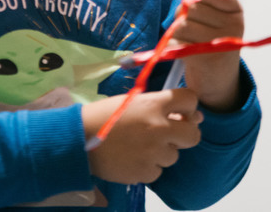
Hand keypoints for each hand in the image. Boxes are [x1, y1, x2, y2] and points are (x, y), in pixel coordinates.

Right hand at [83, 89, 202, 183]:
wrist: (76, 139)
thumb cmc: (101, 115)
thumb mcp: (129, 102)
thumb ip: (159, 107)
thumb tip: (194, 117)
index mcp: (153, 104)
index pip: (190, 100)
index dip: (187, 107)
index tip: (179, 113)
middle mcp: (159, 128)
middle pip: (193, 134)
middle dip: (184, 134)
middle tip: (167, 135)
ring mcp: (154, 152)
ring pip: (174, 155)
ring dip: (161, 152)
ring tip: (138, 146)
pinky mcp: (146, 172)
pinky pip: (158, 170)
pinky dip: (148, 166)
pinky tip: (131, 158)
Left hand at [174, 0, 243, 111]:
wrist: (216, 77)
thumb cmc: (208, 37)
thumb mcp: (207, 11)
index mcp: (234, 8)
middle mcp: (234, 24)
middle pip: (192, 6)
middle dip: (183, 14)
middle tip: (191, 25)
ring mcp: (223, 42)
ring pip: (182, 24)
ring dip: (177, 31)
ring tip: (188, 39)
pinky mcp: (208, 58)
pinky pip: (178, 41)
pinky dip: (175, 44)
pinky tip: (186, 50)